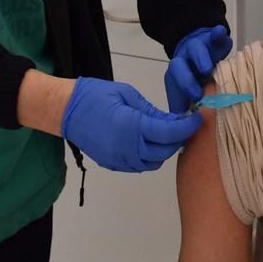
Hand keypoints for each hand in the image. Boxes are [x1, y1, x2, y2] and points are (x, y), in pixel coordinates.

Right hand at [60, 77, 200, 172]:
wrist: (65, 110)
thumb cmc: (95, 95)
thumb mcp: (128, 95)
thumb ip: (152, 111)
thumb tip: (174, 120)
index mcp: (131, 127)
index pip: (169, 133)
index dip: (187, 127)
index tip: (197, 118)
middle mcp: (127, 148)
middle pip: (165, 151)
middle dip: (179, 139)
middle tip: (185, 125)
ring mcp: (119, 159)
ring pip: (154, 163)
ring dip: (165, 150)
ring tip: (168, 134)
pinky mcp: (112, 164)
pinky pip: (139, 165)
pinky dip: (150, 157)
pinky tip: (151, 142)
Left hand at [165, 25, 232, 114]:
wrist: (198, 53)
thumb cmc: (193, 80)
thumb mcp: (186, 95)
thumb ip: (184, 111)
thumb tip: (183, 133)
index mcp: (177, 74)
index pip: (175, 79)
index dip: (184, 86)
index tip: (195, 97)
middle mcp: (185, 60)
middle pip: (180, 64)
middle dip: (188, 76)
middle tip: (199, 88)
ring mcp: (198, 48)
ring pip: (195, 48)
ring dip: (201, 56)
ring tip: (209, 66)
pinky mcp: (213, 39)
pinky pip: (214, 35)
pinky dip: (218, 34)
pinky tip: (221, 33)